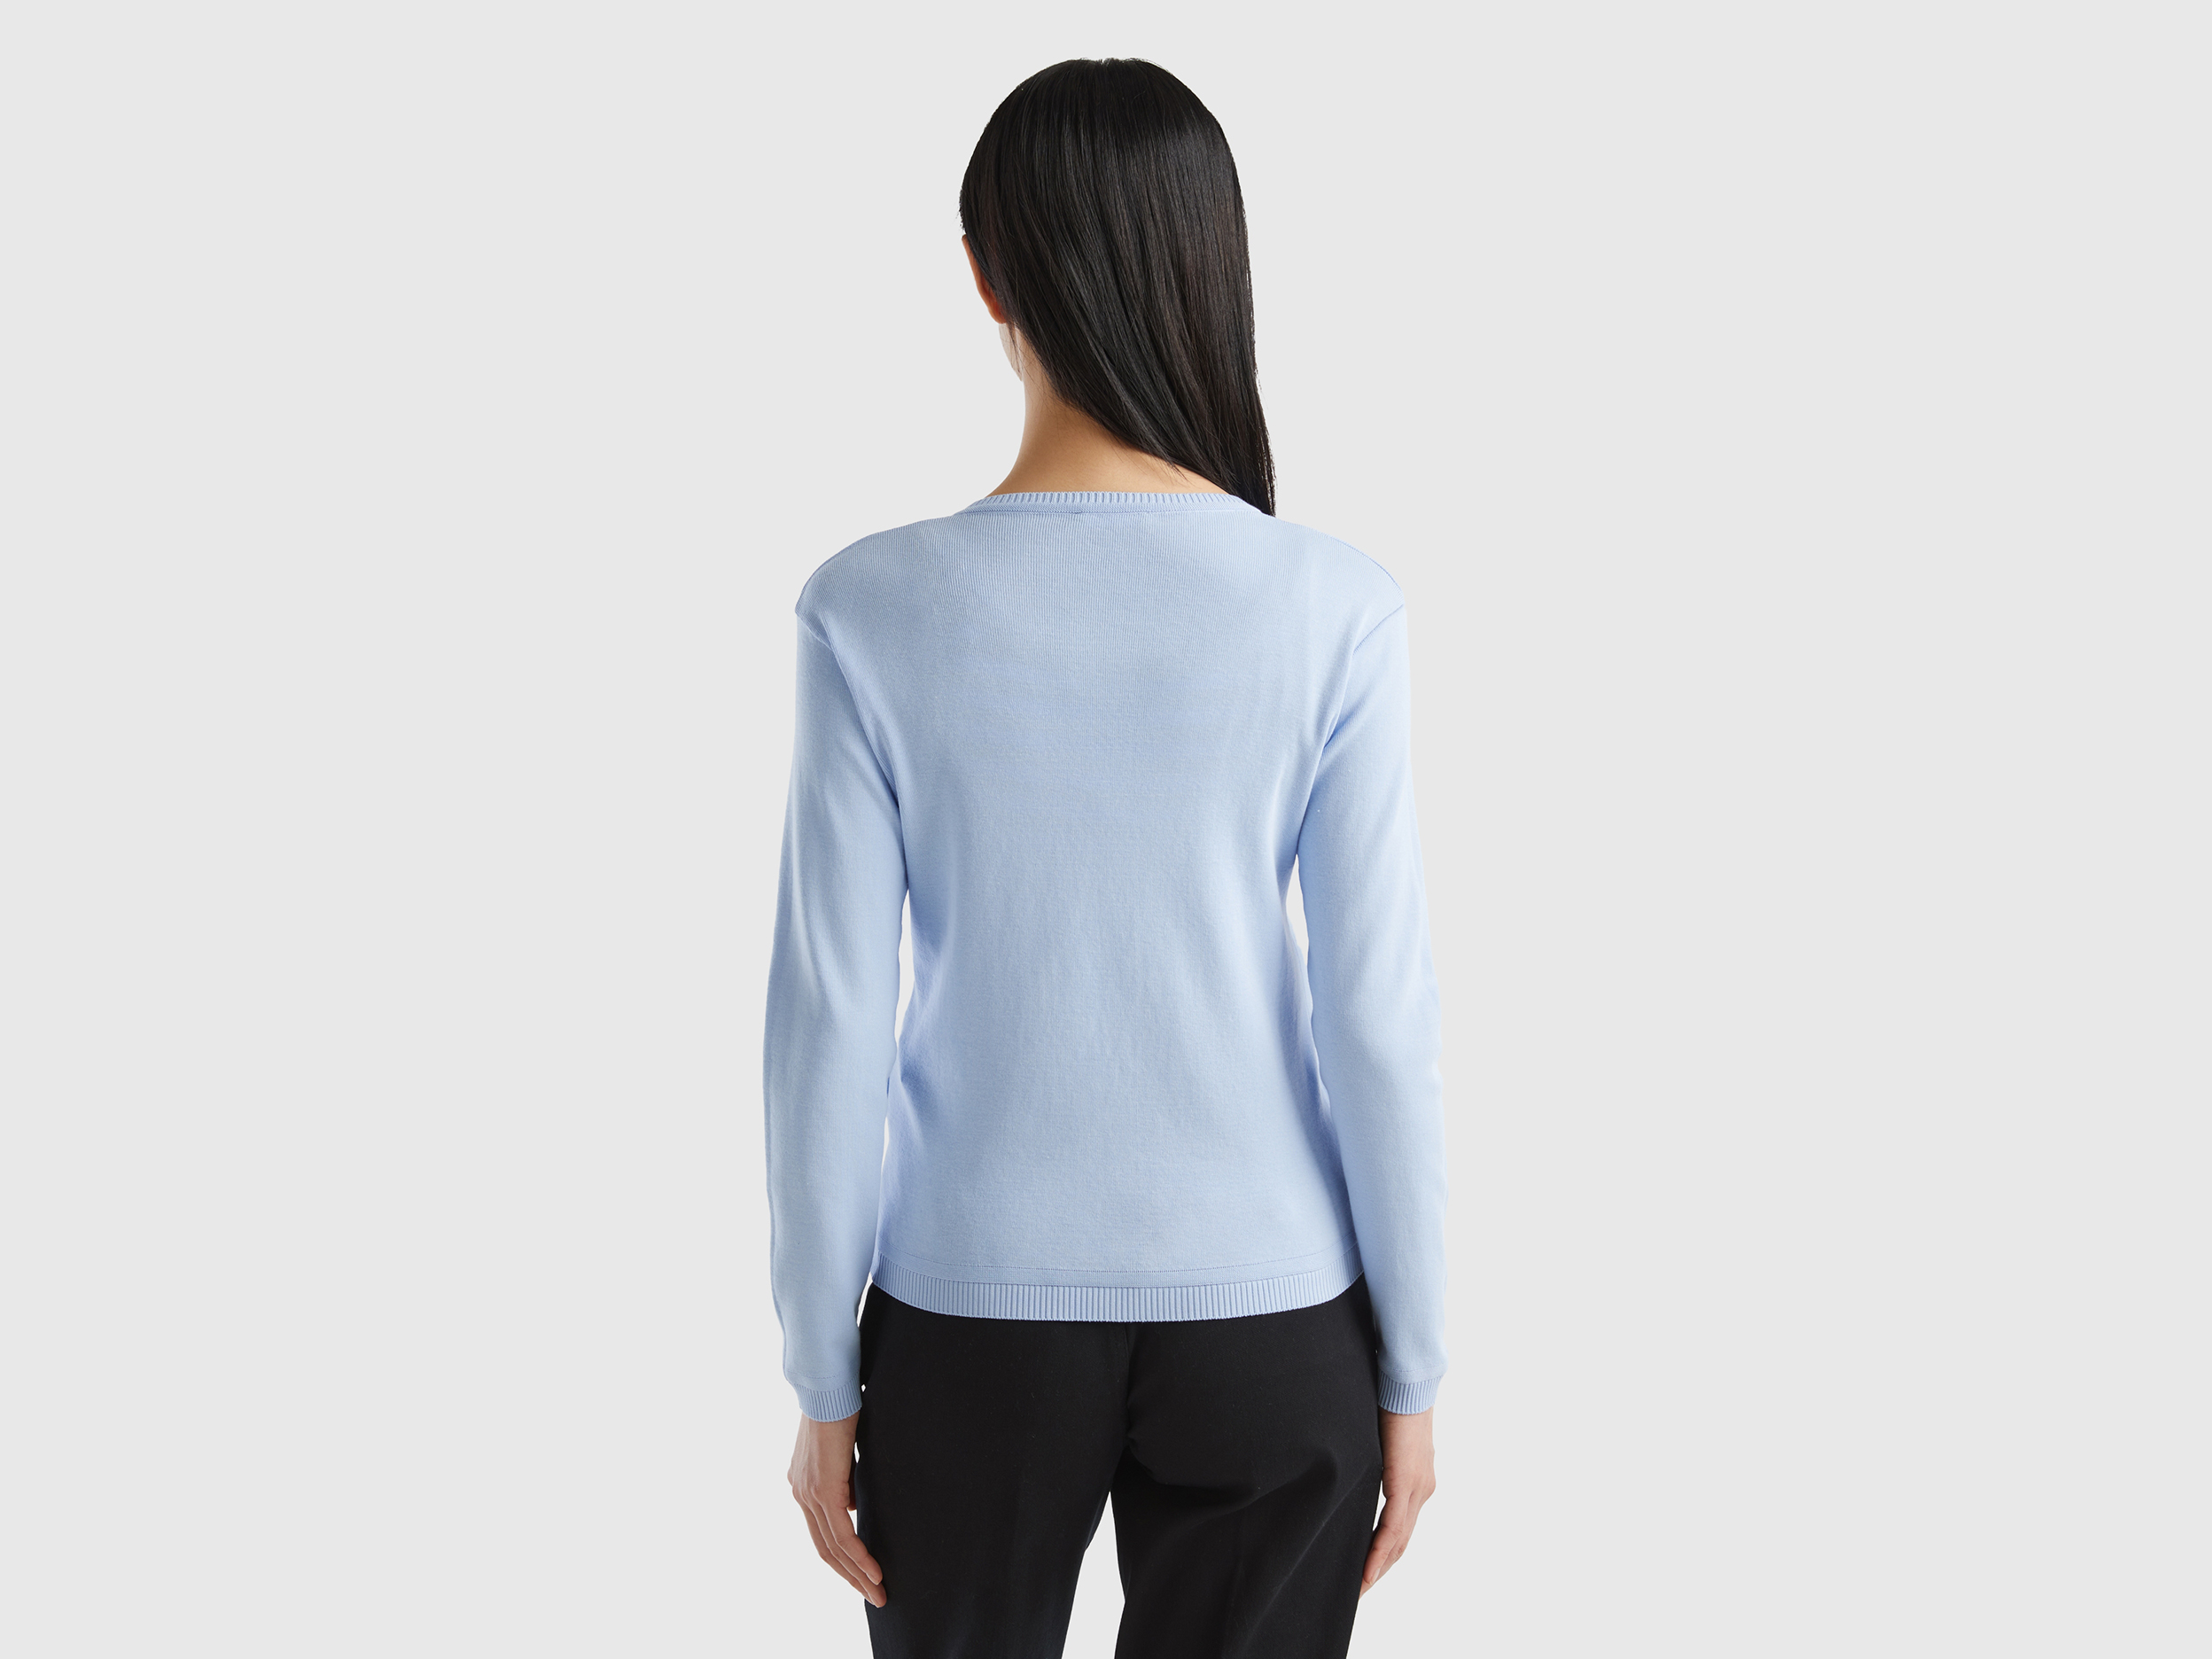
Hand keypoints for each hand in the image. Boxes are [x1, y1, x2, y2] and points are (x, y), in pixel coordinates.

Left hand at [787, 1410, 886, 1608]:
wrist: (829, 1388)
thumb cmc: (841, 1410)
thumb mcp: (842, 1453)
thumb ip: (845, 1480)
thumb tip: (855, 1505)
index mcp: (803, 1486)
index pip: (822, 1534)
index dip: (844, 1559)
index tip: (864, 1576)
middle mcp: (800, 1493)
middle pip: (825, 1549)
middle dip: (851, 1577)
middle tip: (875, 1596)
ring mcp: (808, 1493)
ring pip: (833, 1547)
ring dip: (858, 1574)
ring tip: (878, 1591)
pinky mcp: (822, 1490)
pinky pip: (840, 1533)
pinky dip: (859, 1555)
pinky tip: (873, 1571)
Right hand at [1361, 1406, 1436, 1595]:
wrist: (1406, 1380)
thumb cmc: (1389, 1401)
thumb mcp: (1379, 1440)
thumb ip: (1373, 1461)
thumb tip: (1350, 1470)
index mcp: (1416, 1481)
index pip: (1400, 1529)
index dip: (1383, 1555)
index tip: (1364, 1574)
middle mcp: (1422, 1489)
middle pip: (1401, 1543)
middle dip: (1379, 1570)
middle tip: (1358, 1592)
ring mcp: (1418, 1488)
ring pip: (1398, 1541)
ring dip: (1378, 1567)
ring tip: (1359, 1589)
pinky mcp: (1406, 1482)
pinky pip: (1393, 1527)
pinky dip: (1379, 1551)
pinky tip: (1367, 1570)